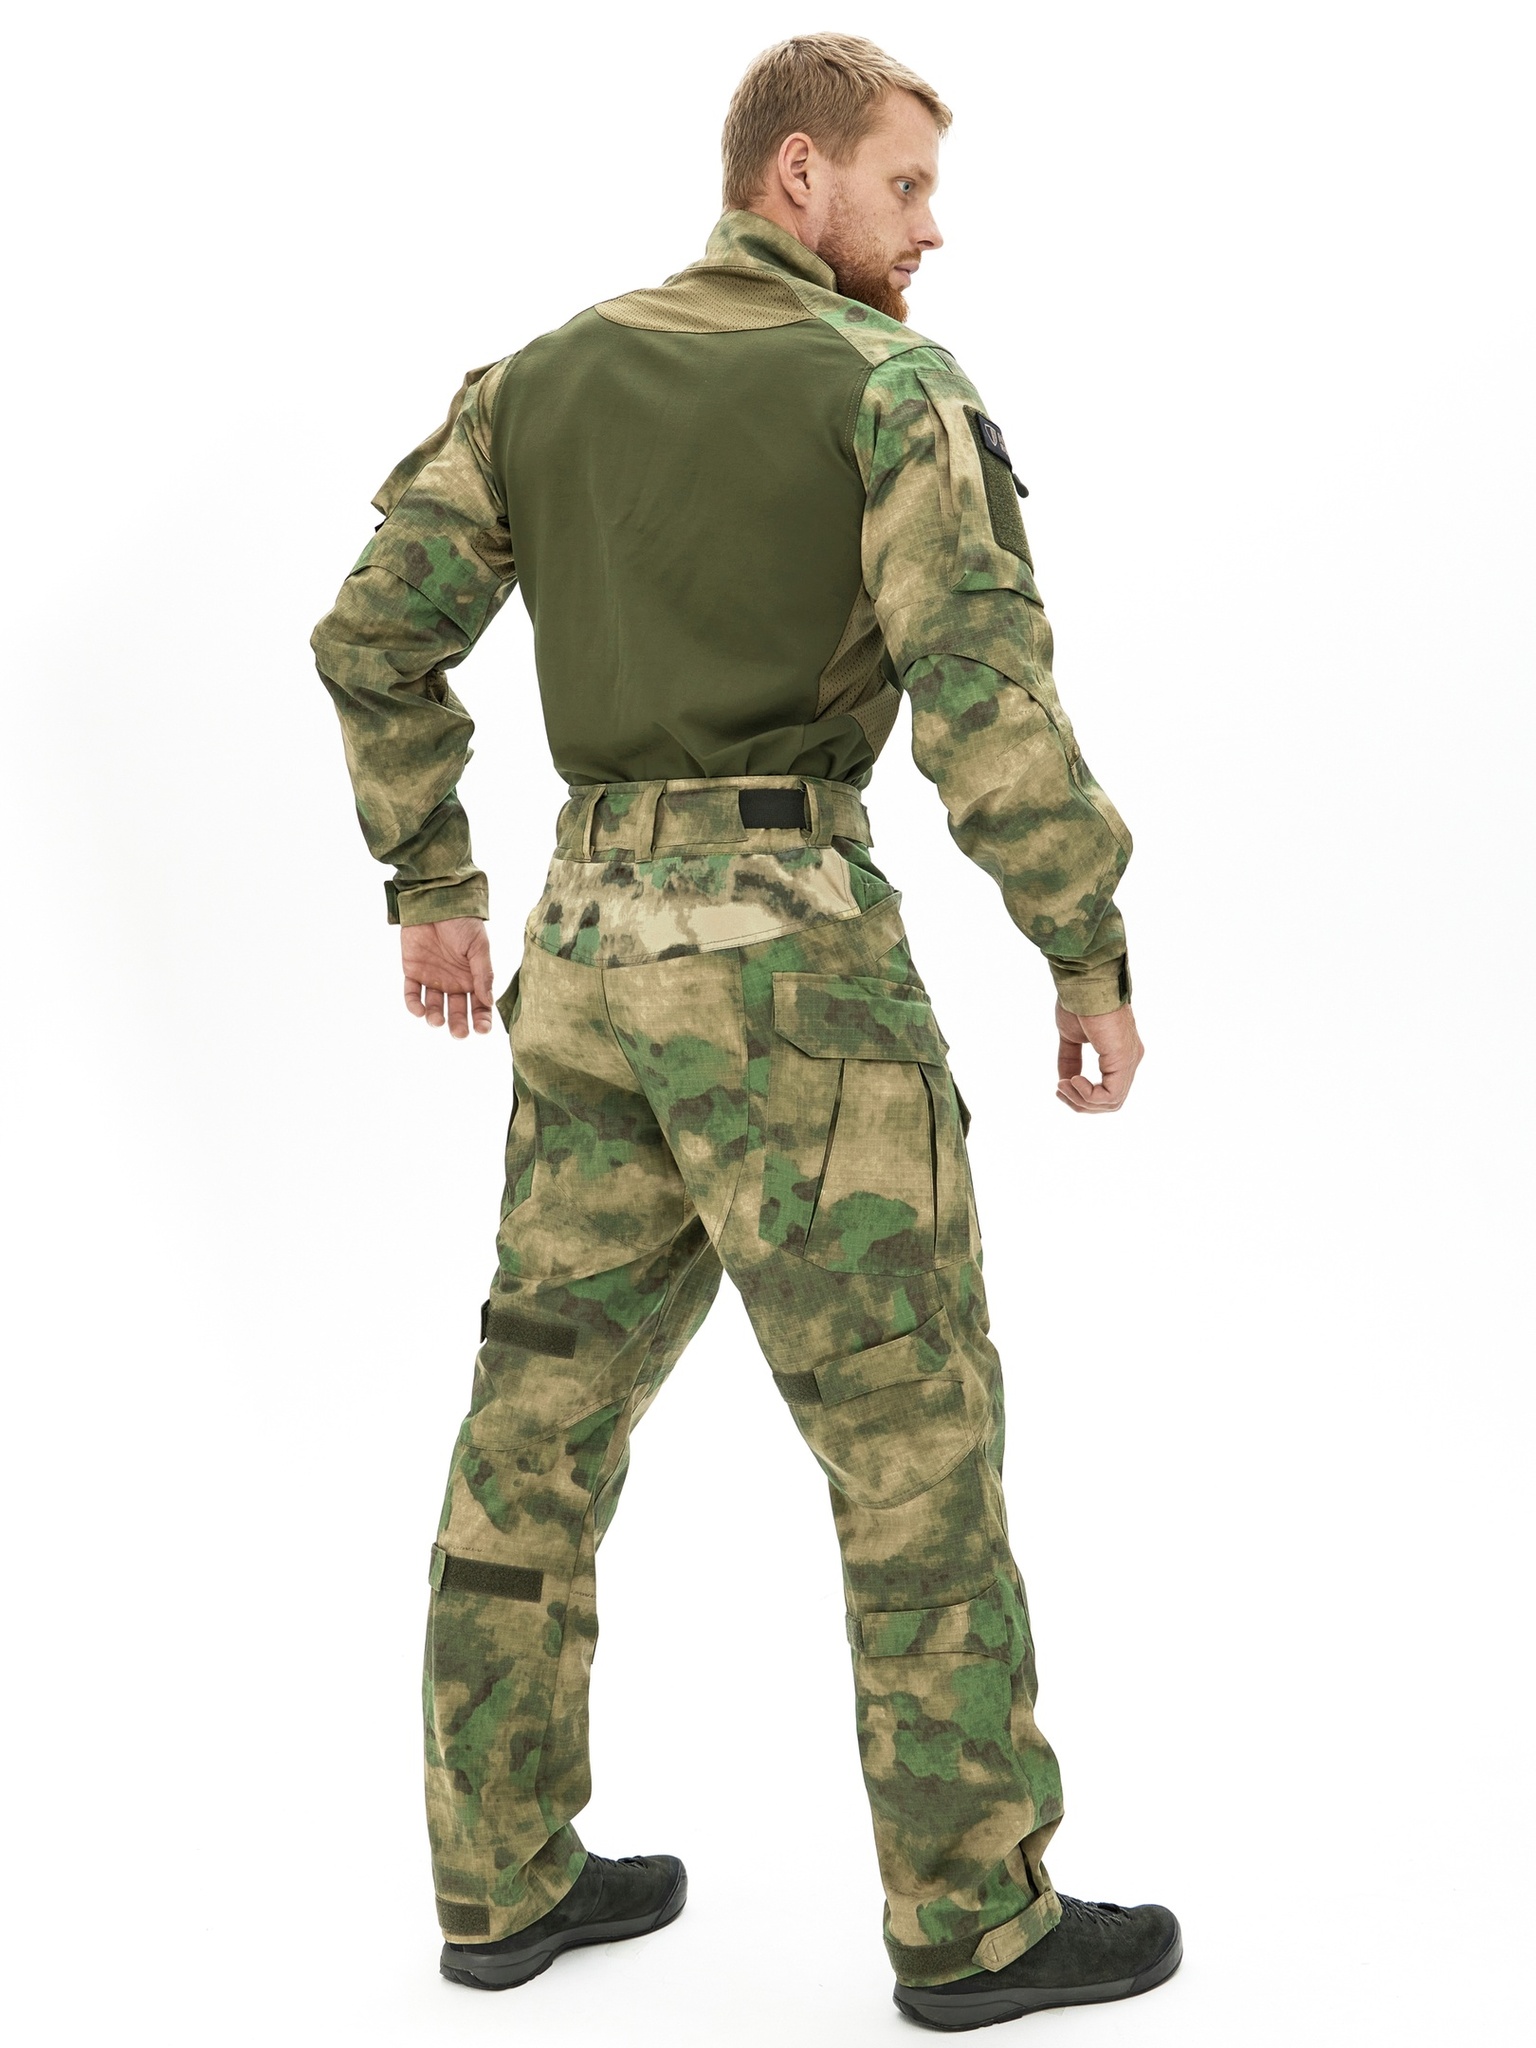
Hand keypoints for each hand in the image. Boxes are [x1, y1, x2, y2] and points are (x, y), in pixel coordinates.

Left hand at [401, 918, 493, 1037]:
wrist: (436, 902)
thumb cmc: (463, 922)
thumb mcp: (479, 947)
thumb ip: (483, 974)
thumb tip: (489, 1001)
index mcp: (473, 978)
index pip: (479, 1006)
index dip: (481, 1019)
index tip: (482, 1029)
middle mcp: (454, 982)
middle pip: (457, 1011)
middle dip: (458, 1024)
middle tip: (459, 1033)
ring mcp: (433, 978)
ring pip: (433, 1006)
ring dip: (435, 1017)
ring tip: (437, 1021)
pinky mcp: (413, 972)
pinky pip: (411, 993)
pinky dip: (413, 1004)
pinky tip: (419, 1011)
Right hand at [1055, 1001, 1142, 1112]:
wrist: (1082, 984)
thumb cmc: (1078, 1002)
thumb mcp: (1071, 1038)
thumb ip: (1071, 1060)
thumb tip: (1066, 1082)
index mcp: (1121, 1053)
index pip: (1109, 1090)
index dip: (1084, 1097)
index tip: (1060, 1086)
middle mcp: (1131, 1059)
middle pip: (1111, 1102)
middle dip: (1081, 1103)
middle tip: (1059, 1090)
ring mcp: (1130, 1060)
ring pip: (1111, 1102)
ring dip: (1081, 1100)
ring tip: (1063, 1085)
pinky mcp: (1123, 1059)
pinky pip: (1110, 1094)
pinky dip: (1088, 1095)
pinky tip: (1073, 1080)